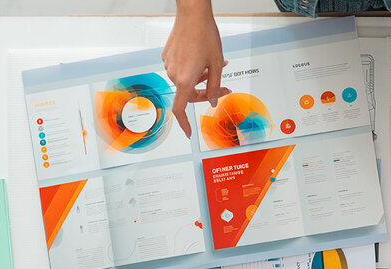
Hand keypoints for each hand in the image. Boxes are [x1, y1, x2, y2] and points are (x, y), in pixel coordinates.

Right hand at [163, 0, 230, 137]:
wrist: (192, 15)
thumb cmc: (205, 36)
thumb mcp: (217, 64)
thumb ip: (215, 87)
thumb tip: (213, 102)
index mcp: (184, 79)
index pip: (180, 109)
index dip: (184, 123)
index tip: (189, 132)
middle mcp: (173, 74)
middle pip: (188, 93)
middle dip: (205, 92)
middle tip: (223, 87)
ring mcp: (168, 64)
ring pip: (186, 79)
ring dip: (200, 77)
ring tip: (216, 64)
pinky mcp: (167, 55)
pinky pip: (180, 68)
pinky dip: (193, 68)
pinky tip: (203, 57)